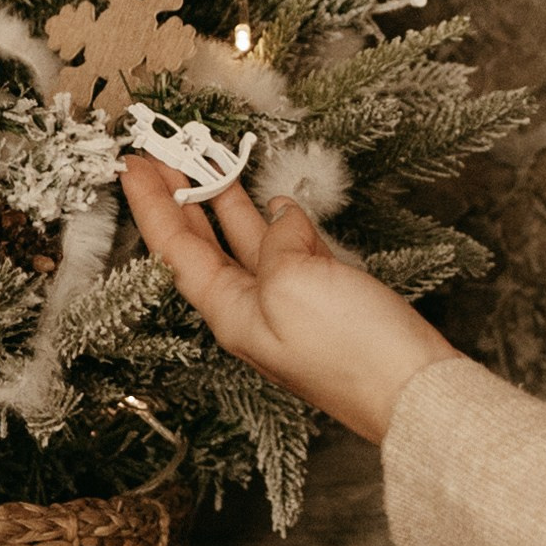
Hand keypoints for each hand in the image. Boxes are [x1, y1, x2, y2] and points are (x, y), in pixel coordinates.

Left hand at [121, 160, 458, 442]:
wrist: (414, 392)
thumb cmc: (351, 350)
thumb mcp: (295, 283)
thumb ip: (277, 242)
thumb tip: (284, 216)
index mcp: (230, 311)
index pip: (174, 249)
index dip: (150, 204)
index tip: (131, 164)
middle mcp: (251, 308)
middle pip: (201, 245)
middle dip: (178, 199)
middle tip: (159, 154)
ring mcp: (290, 304)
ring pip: (244, 242)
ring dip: (224, 201)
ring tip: (208, 163)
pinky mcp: (327, 299)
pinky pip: (289, 252)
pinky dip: (278, 221)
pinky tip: (279, 202)